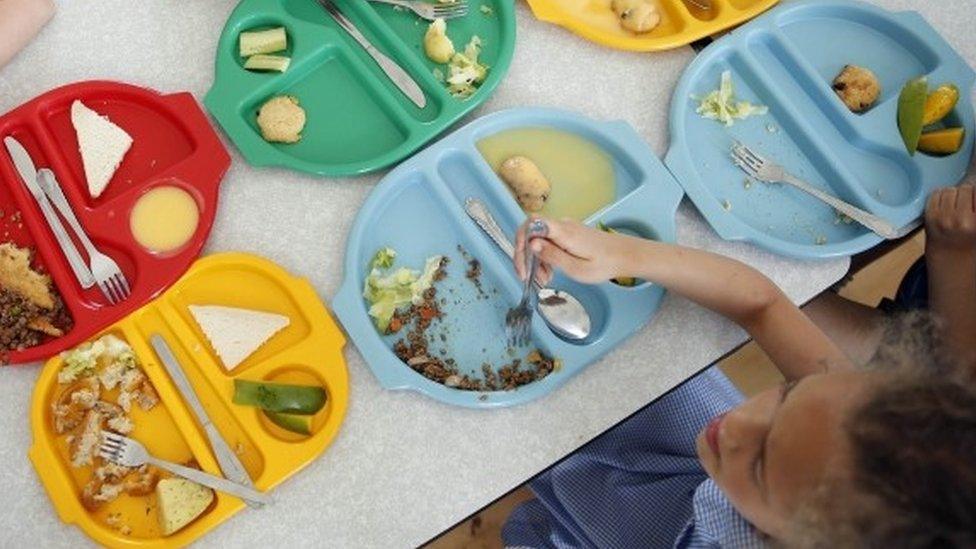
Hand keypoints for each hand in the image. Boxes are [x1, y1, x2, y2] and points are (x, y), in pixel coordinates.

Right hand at [512, 217, 635, 285]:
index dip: (520, 242)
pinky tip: (551, 272)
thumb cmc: (605, 264)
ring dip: (536, 259)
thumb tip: (531, 244)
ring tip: (544, 279)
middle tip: (530, 277)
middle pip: (531, 233)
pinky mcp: (569, 234)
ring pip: (539, 240)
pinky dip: (545, 257)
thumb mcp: (577, 268)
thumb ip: (553, 256)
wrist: (626, 255)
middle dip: (526, 256)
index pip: (531, 224)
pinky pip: (549, 242)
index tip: (522, 264)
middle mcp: (562, 226)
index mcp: (563, 232)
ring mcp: (565, 228)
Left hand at [925, 184, 975, 254]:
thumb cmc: (970, 242)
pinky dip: (940, 196)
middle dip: (966, 194)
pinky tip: (944, 205)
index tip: (973, 201)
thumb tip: (973, 189)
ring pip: (949, 190)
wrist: (950, 261)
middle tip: (965, 204)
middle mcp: (962, 220)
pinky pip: (935, 194)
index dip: (975, 195)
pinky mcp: (930, 218)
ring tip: (955, 205)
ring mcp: (944, 218)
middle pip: (965, 189)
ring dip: (953, 194)